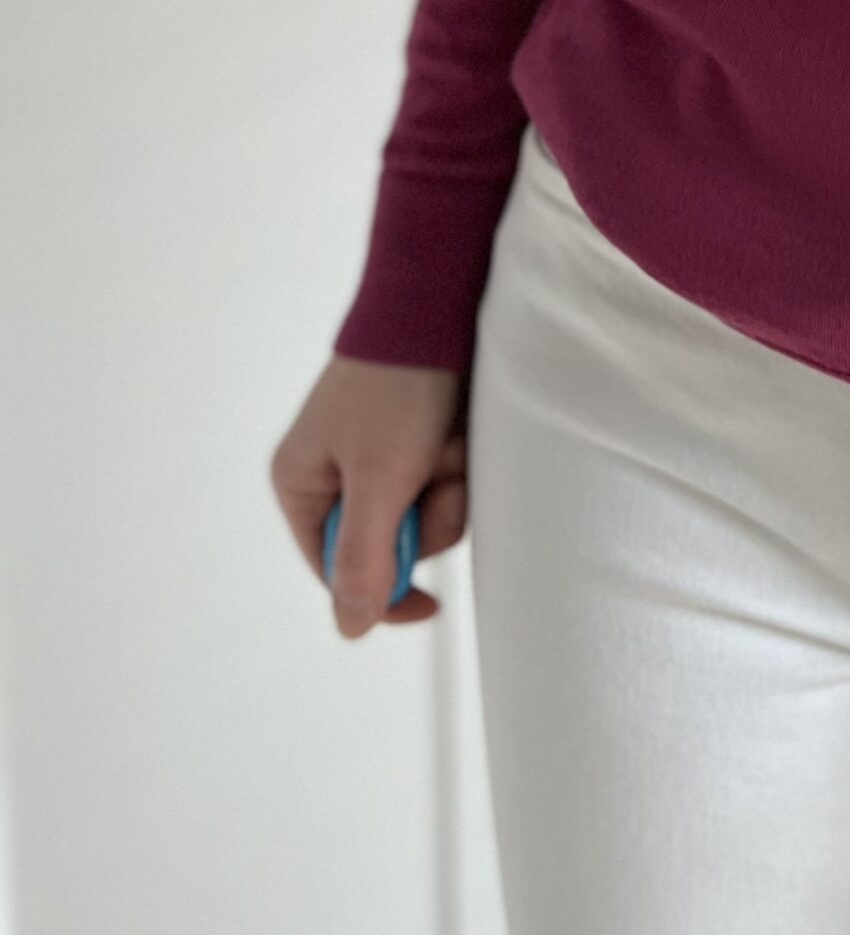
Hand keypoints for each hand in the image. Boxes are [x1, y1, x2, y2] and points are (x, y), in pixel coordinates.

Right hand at [270, 355, 468, 637]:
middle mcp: (337, 473)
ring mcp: (382, 454)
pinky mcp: (422, 436)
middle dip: (426, 515)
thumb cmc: (398, 391)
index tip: (429, 606)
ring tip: (451, 442)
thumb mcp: (378, 481)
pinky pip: (448, 478)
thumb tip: (350, 628)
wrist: (439, 305)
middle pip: (391, 544)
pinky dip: (462, 461)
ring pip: (428, 511)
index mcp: (302, 485)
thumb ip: (364, 558)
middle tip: (436, 473)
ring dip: (450, 484)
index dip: (383, 591)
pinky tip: (463, 430)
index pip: (336, 570)